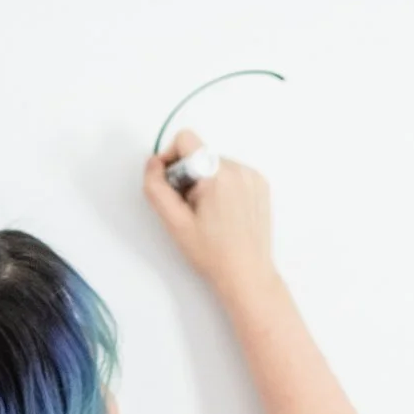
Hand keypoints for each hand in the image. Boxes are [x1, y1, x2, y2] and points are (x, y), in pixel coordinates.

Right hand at [143, 138, 275, 301]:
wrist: (247, 274)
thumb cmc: (213, 254)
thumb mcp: (174, 222)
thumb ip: (156, 188)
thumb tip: (153, 163)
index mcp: (217, 175)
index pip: (186, 140)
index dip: (171, 159)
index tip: (172, 184)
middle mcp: (239, 169)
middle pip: (200, 155)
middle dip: (189, 177)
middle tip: (191, 209)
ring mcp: (253, 176)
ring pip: (215, 165)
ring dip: (206, 183)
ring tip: (209, 214)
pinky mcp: (260, 184)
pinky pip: (233, 173)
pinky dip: (223, 187)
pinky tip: (223, 213)